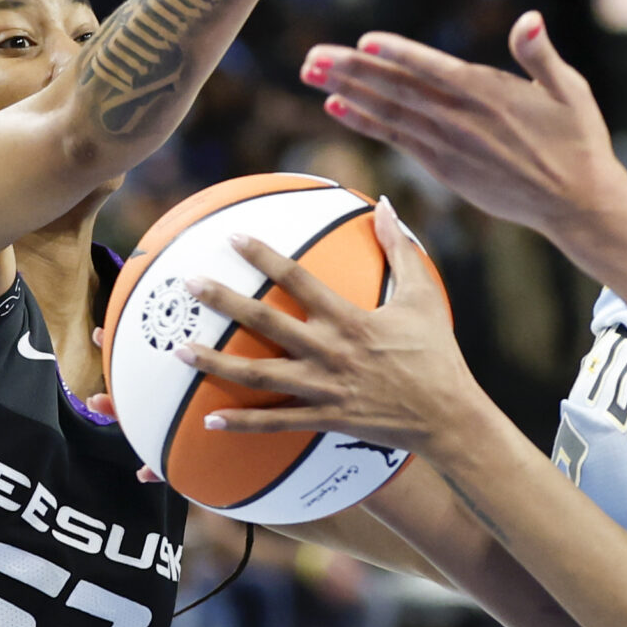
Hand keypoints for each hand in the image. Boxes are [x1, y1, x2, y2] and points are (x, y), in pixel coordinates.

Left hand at [169, 198, 481, 458]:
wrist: (448, 415)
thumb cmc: (437, 353)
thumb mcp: (423, 295)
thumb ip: (400, 248)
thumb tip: (384, 204)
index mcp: (350, 319)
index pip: (298, 280)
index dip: (264, 256)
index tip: (232, 238)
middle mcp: (330, 352)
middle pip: (266, 323)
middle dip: (224, 301)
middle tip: (189, 284)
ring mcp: (324, 388)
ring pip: (258, 375)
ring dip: (215, 363)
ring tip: (178, 349)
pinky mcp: (325, 418)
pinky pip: (276, 422)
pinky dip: (242, 422)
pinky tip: (209, 420)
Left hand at [301, 14, 626, 245]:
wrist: (577, 203)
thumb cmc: (578, 140)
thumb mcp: (571, 90)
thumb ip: (541, 53)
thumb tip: (529, 19)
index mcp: (490, 94)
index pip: (435, 70)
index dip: (399, 55)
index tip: (363, 42)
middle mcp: (463, 120)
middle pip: (399, 90)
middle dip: (353, 72)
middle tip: (311, 57)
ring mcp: (450, 147)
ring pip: (390, 114)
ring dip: (347, 93)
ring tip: (310, 74)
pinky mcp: (445, 170)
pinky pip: (397, 141)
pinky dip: (365, 123)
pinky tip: (336, 108)